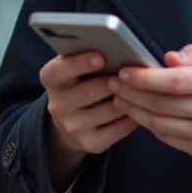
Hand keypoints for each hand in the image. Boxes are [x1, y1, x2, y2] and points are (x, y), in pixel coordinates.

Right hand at [40, 53, 136, 185]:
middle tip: (128, 75)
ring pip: (110, 110)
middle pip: (89, 92)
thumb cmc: (79, 84)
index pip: (58, 71)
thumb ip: (86, 57)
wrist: (70, 123)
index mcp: (52, 80)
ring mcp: (73, 128)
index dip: (78, 63)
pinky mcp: (90, 144)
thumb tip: (116, 48)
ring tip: (139, 88)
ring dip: (127, 98)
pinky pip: (120, 128)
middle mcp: (58, 106)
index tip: (100, 57)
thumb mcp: (73, 70)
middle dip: (112, 82)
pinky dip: (132, 116)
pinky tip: (138, 106)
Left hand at [109, 42, 191, 160]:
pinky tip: (141, 115)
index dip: (144, 78)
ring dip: (135, 112)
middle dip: (132, 94)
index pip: (173, 81)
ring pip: (160, 125)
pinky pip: (169, 139)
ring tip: (120, 99)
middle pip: (161, 104)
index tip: (125, 71)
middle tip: (114, 84)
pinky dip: (151, 127)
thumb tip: (168, 58)